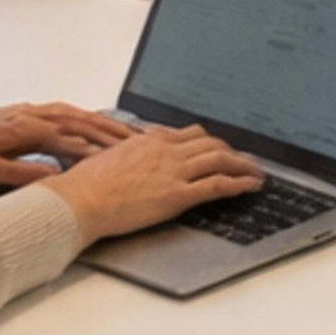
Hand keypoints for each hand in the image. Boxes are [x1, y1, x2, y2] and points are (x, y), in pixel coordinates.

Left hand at [0, 102, 138, 186]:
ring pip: (72, 113)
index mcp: (24, 130)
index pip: (72, 139)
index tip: (126, 160)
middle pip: (80, 121)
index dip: (100, 150)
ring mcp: (24, 112)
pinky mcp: (18, 115)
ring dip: (100, 122)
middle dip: (112, 132)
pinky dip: (80, 116)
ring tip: (125, 131)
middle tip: (142, 141)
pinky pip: (59, 112)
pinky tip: (87, 121)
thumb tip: (55, 177)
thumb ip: (22, 173)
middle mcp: (28, 116)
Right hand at [41, 124, 262, 242]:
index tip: (220, 147)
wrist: (78, 200)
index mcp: (150, 140)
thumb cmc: (86, 184)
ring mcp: (173, 171)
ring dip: (244, 164)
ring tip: (256, 172)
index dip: (210, 141)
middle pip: (210, 143)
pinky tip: (251, 186)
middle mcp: (166, 150)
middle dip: (232, 151)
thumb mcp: (111, 158)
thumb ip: (131, 153)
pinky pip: (217, 185)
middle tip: (244, 160)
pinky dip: (240, 183)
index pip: (190, 134)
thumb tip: (136, 156)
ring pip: (220, 159)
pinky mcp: (177, 195)